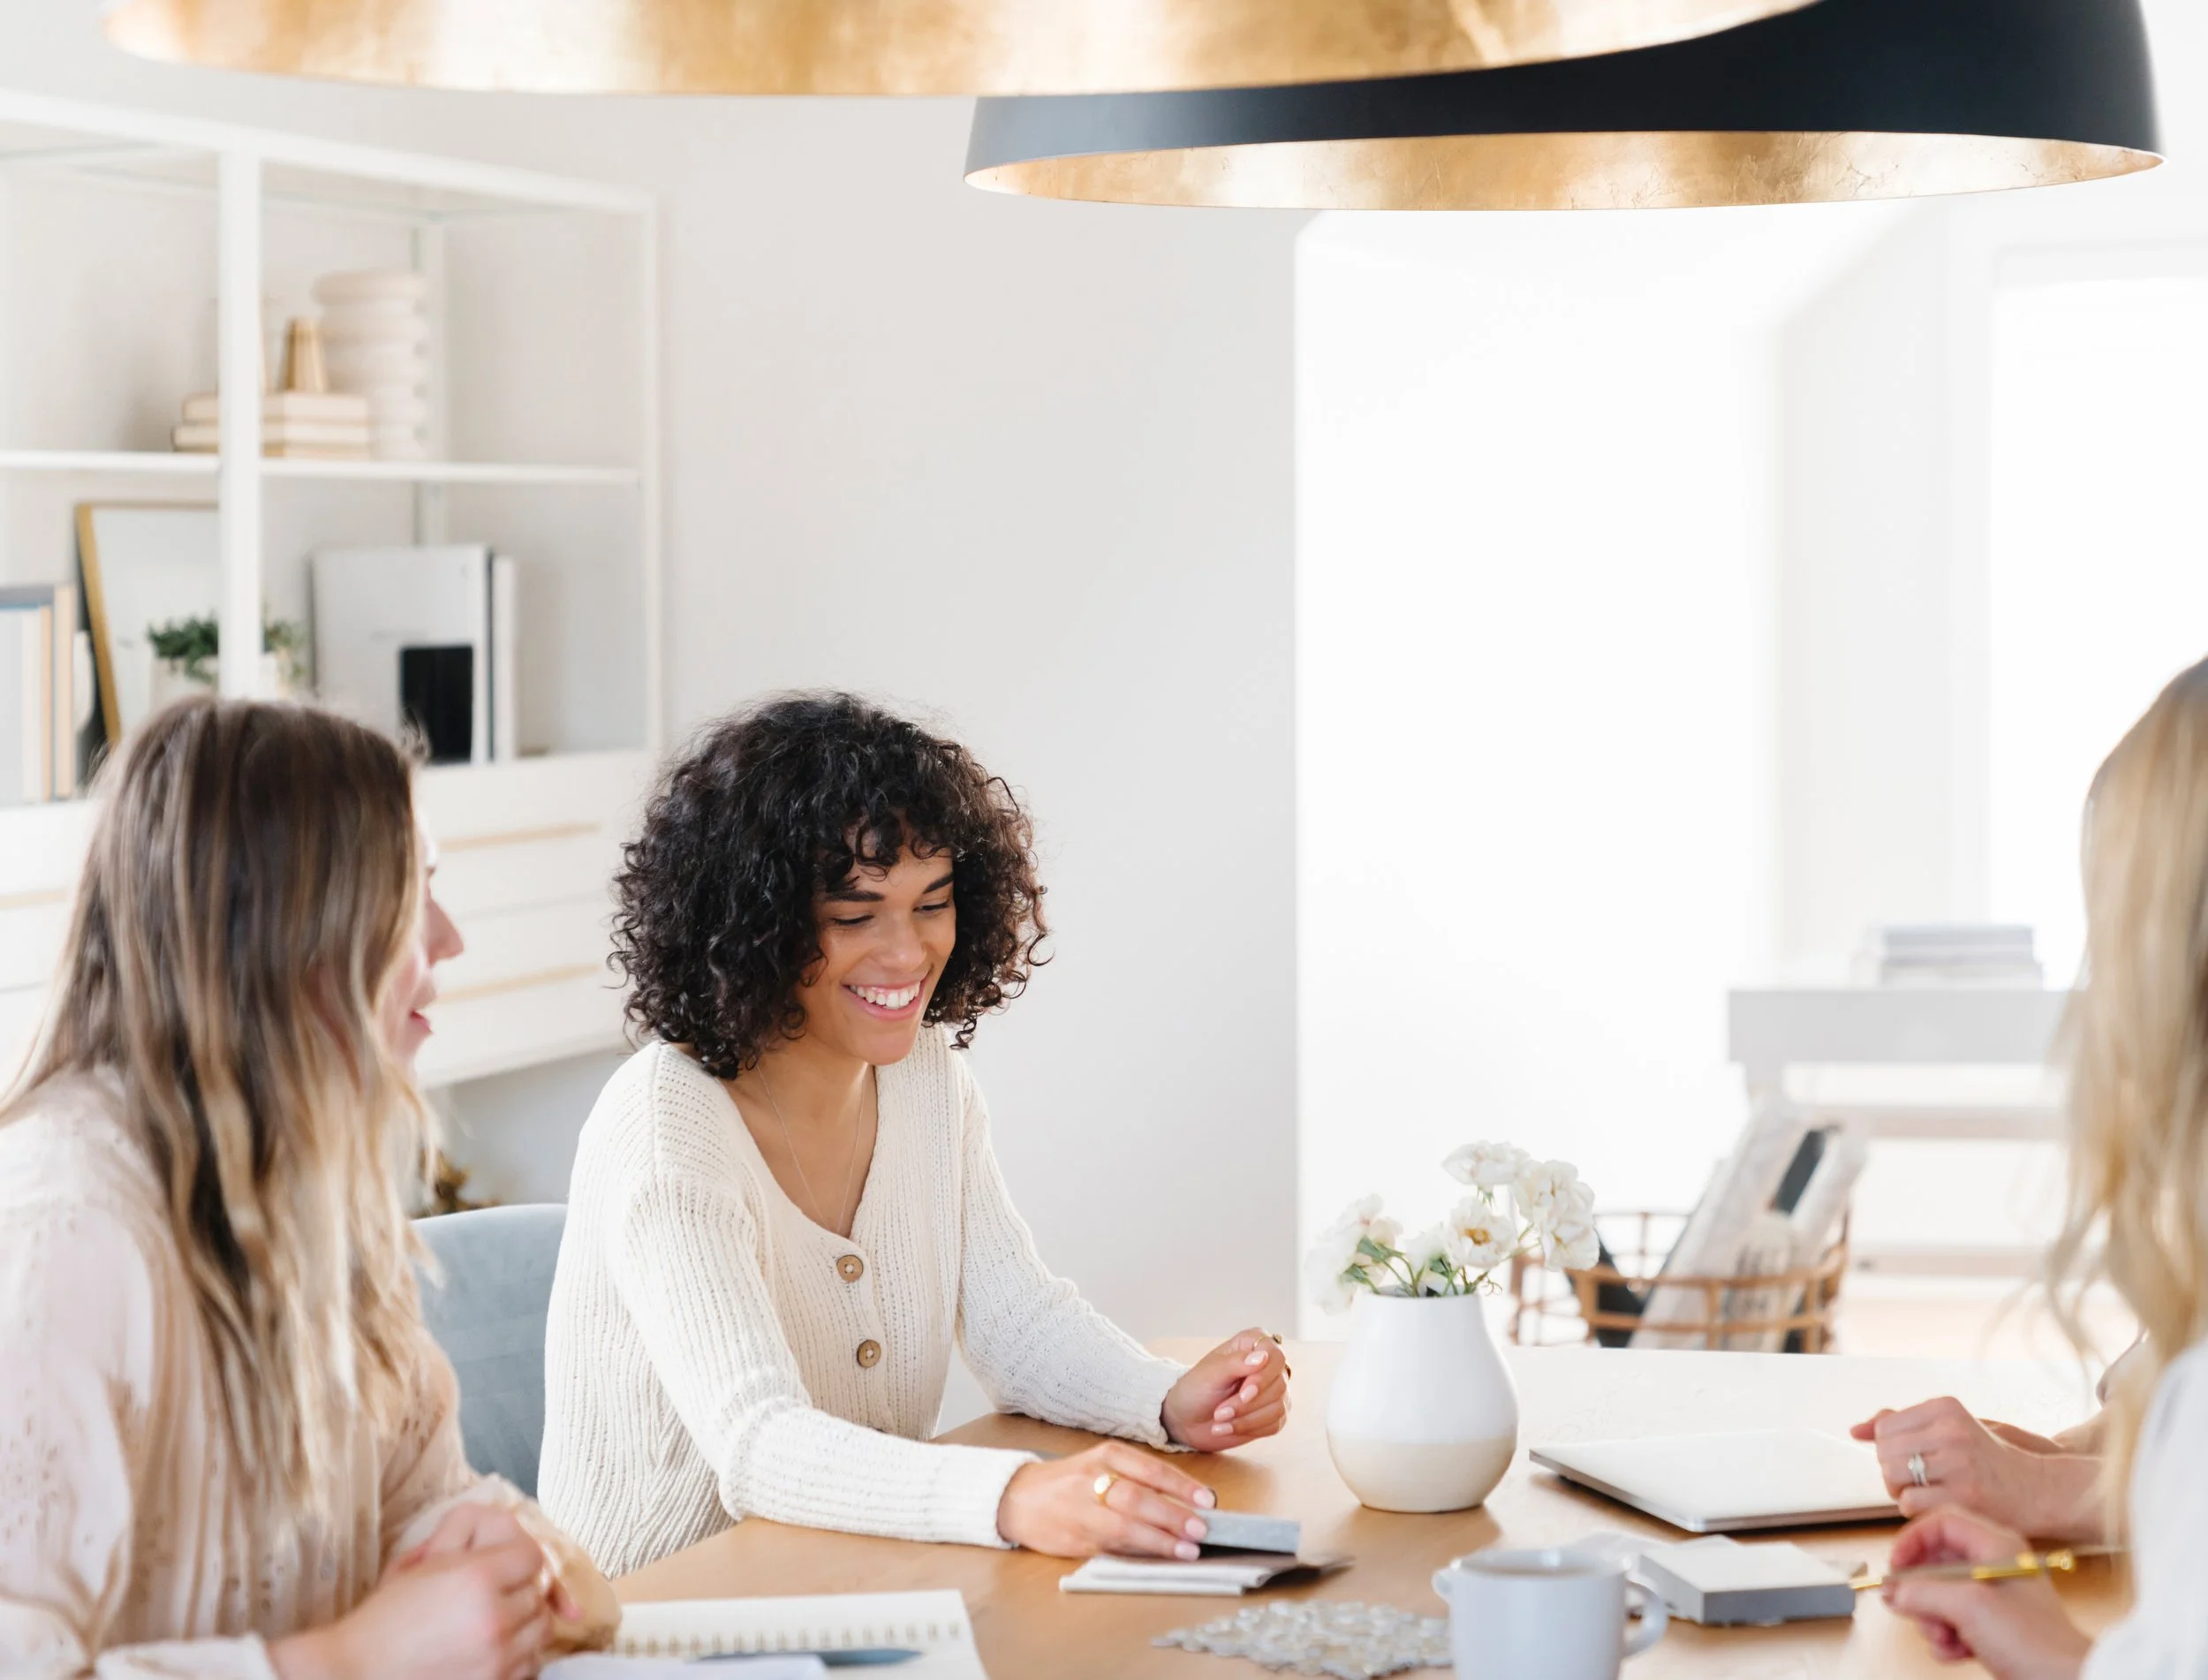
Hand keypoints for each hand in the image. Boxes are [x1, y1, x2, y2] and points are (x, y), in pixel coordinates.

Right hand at [269, 1512, 551, 1679]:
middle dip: (519, 1593)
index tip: (507, 1567)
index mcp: (477, 1578)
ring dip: (523, 1625)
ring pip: (539, 1632)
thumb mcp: (421, 1565)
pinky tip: (494, 1651)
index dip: (519, 1559)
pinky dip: (519, 1657)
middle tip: (496, 1596)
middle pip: (537, 1596)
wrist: (356, 1673)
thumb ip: (464, 1544)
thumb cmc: (383, 1621)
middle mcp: (494, 1617)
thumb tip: (502, 1535)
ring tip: (495, 1624)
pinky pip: (529, 1666)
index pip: (532, 1557)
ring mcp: (497, 1659)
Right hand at [996, 1441, 1216, 1557]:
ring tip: (1186, 1550)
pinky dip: (1138, 1553)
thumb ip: (1138, 1478)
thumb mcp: (1100, 1464)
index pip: (1149, 1469)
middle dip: (1173, 1516)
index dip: (1181, 1486)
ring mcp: (1082, 1511)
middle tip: (1201, 1528)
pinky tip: (1158, 1558)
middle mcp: (1092, 1480)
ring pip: (1125, 1527)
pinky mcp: (1075, 1539)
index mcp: (1105, 1455)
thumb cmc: (1070, 1480)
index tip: (1207, 1500)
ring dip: (1160, 1541)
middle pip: (1138, 1498)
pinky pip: (1112, 1547)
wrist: (1017, 1497)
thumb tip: (1187, 1500)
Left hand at [1162, 1329, 1291, 1450]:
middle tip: (1219, 1412)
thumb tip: (1263, 1357)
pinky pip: (1275, 1424)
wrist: (1187, 1419)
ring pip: (1278, 1407)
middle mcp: (1268, 1365)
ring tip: (1220, 1420)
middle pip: (1278, 1385)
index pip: (1276, 1356)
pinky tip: (1228, 1428)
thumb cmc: (1196, 1389)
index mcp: (1253, 1344)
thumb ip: (1235, 1362)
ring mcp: (1273, 1391)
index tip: (1244, 1393)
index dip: (1263, 1377)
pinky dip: (1250, 1429)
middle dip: (1247, 1405)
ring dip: (1246, 1419)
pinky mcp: (1273, 1414)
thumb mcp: (1210, 1373)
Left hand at [1852, 1397, 2104, 1539]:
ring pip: (1892, 1477)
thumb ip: (1901, 1424)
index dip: (1890, 1448)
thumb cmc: (1986, 1459)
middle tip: (1919, 1479)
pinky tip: (1937, 1504)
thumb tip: (1855, 1430)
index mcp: (1944, 1406)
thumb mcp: (1947, 1429)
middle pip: (1884, 1453)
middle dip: (1893, 1471)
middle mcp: (1950, 1429)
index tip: (1915, 1457)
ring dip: (1901, 1491)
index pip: (1884, 1427)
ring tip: (1927, 1491)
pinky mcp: (1964, 1495)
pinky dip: (1915, 1508)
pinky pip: (1909, 1502)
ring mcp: (1957, 1462)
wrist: (2038, 1488)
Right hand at [1883, 1507, 2091, 1679]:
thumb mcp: (1969, 1608)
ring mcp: (1993, 1597)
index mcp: (1995, 1546)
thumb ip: (1923, 1593)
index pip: (1940, 1523)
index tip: (1895, 1568)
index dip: (1911, 1541)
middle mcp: (1992, 1566)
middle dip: (1920, 1592)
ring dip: (1932, 1620)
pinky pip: (1952, 1622)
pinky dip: (1947, 1638)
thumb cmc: (2033, 1641)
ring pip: (1939, 1596)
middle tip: (1910, 1609)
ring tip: (1944, 1638)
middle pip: (1935, 1562)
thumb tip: (1895, 1592)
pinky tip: (1957, 1652)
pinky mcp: (1992, 1626)